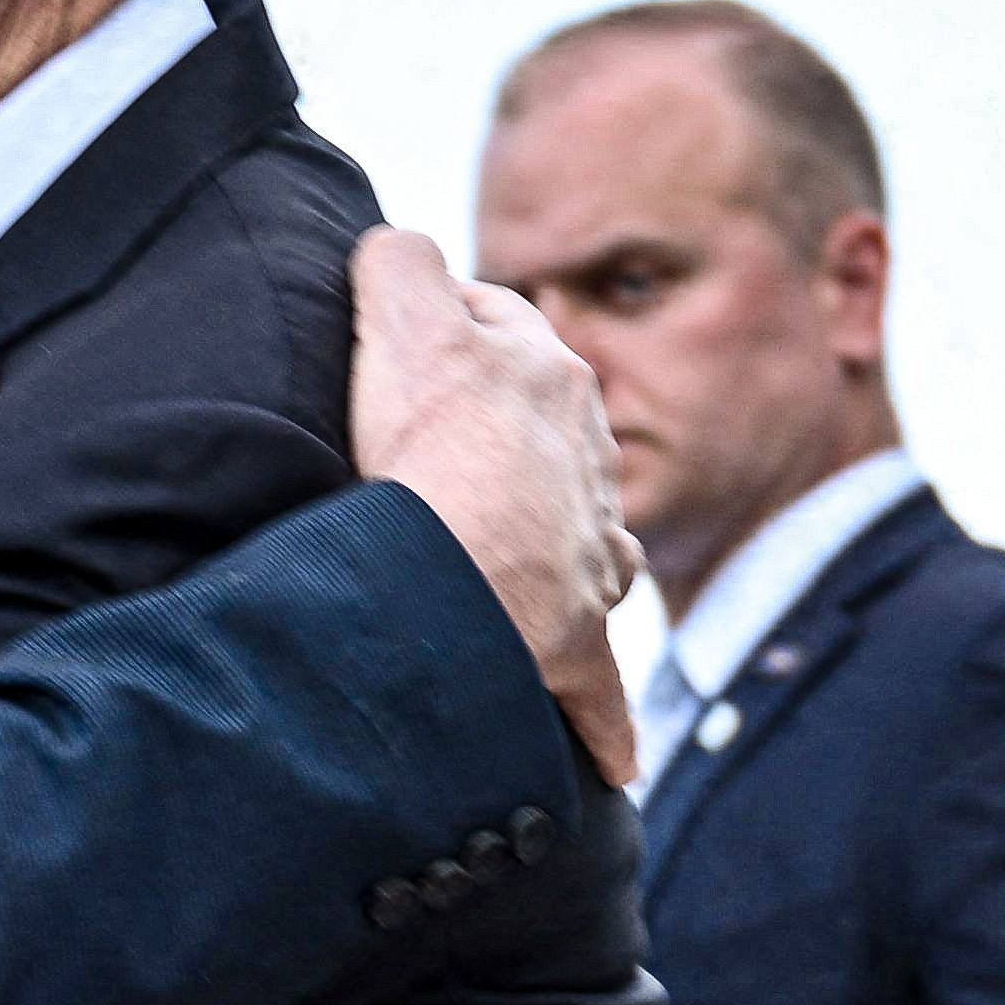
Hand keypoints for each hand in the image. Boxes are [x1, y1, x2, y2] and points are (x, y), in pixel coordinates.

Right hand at [347, 227, 649, 787]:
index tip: (394, 363)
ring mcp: (589, 550)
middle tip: (427, 460)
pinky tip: (610, 758)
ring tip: (504, 577)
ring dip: (553, 550)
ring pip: (582, 536)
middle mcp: (585, 458)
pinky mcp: (579, 639)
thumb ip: (400, 265)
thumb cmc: (430, 459)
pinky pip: (598, 682)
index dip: (443, 334)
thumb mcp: (404, 324)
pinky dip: (599, 715)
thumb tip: (394, 247)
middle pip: (544, 426)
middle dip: (503, 434)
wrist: (460, 586)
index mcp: (545, 377)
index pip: (499, 326)